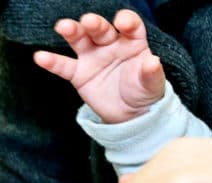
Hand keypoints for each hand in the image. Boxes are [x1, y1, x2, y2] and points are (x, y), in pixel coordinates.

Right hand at [34, 9, 164, 122]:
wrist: (132, 115)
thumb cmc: (145, 92)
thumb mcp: (152, 84)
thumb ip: (152, 73)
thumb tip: (153, 61)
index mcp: (133, 43)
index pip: (130, 26)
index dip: (127, 21)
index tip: (123, 23)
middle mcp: (111, 45)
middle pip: (101, 29)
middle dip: (94, 24)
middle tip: (89, 22)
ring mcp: (93, 57)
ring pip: (80, 39)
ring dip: (72, 31)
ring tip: (63, 27)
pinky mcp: (79, 73)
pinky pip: (64, 66)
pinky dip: (53, 62)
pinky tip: (41, 58)